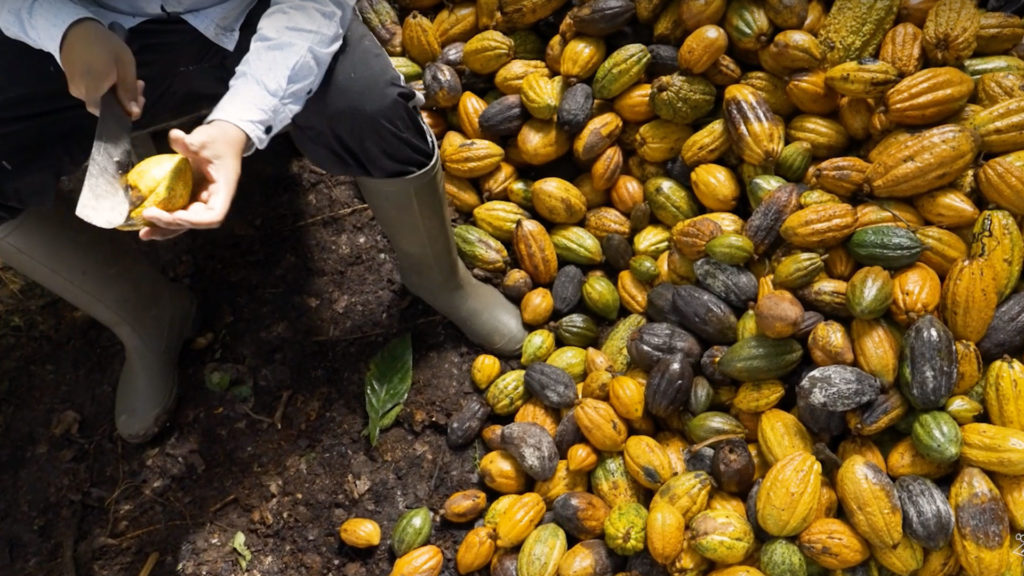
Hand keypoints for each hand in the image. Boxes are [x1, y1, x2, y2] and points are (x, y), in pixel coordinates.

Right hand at [59, 18, 143, 118]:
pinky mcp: (73, 81)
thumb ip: (128, 90)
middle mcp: (80, 92)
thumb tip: (134, 113)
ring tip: (129, 77)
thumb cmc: (104, 44)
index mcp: (92, 88)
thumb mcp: (125, 64)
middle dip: (126, 100)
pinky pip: (92, 91)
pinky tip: (115, 76)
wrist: (77, 28)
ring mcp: (74, 87)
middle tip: (139, 85)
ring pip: (100, 100)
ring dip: (118, 93)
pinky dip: (106, 87)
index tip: (138, 102)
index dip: (123, 113)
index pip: (105, 115)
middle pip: (106, 108)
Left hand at [139, 121, 250, 240]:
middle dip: (172, 224)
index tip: (176, 215)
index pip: (214, 215)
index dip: (196, 220)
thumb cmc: (218, 140)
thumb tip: (175, 136)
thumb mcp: (206, 139)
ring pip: (185, 221)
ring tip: (144, 232)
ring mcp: (201, 200)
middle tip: (148, 215)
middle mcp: (213, 201)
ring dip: (165, 229)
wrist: (224, 138)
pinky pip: (177, 211)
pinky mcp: (191, 197)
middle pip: (195, 222)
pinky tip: (145, 220)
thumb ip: (190, 142)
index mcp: (223, 190)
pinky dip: (163, 218)